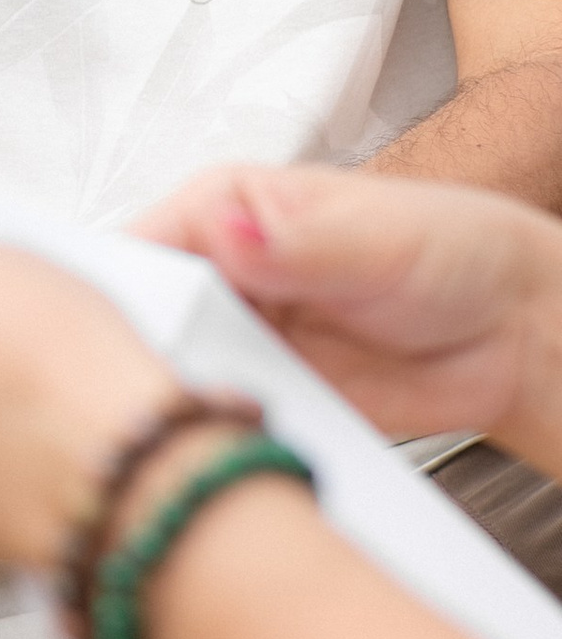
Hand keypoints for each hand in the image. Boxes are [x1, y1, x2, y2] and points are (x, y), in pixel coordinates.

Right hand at [137, 163, 561, 469]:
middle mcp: (224, 269)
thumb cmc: (456, 252)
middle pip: (144, 315)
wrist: (512, 334)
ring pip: (172, 371)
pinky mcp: (263, 391)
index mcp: (228, 206)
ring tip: (208, 407)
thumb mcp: (377, 236)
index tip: (138, 330)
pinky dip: (218, 430)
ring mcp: (240, 334)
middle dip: (149, 351)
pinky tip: (233, 431)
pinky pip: (219, 415)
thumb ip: (297, 242)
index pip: (142, 245)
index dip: (125, 290)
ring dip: (183, 395)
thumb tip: (229, 231)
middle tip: (174, 378)